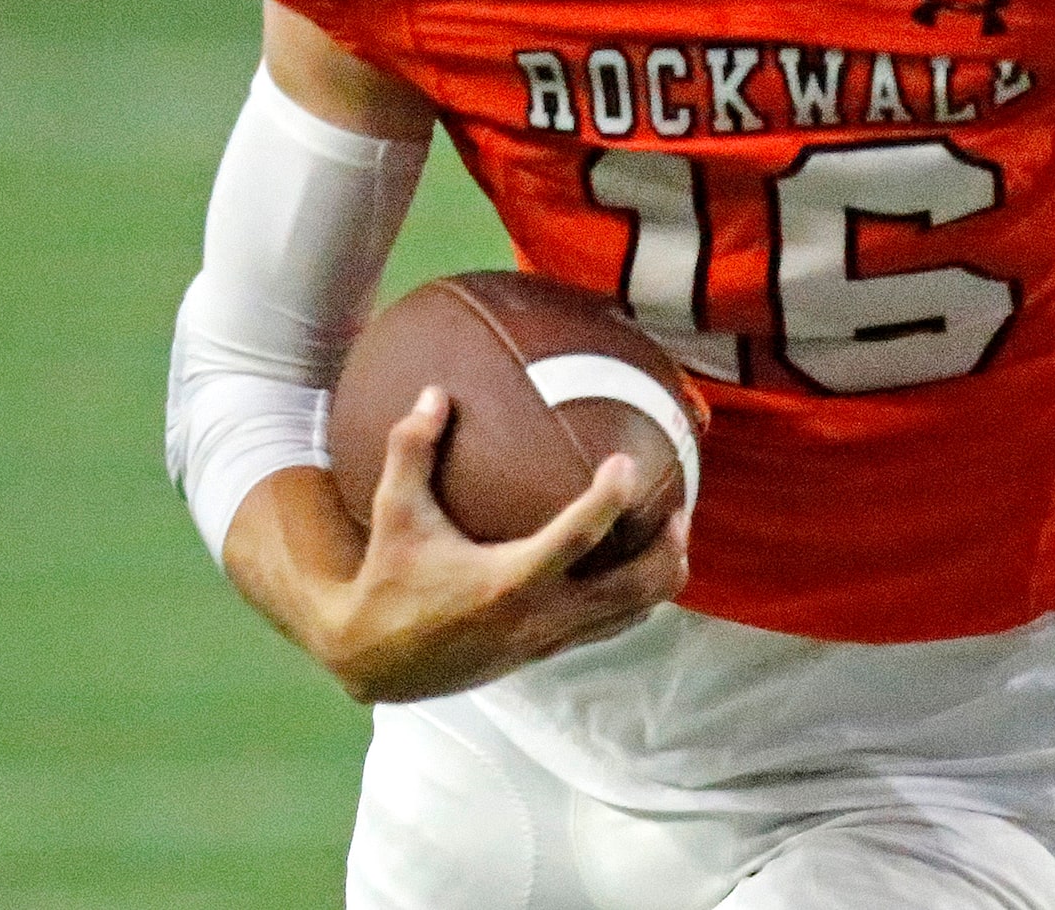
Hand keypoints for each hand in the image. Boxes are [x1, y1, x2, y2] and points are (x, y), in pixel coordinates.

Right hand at [314, 386, 688, 704]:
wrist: (376, 663)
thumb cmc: (387, 582)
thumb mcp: (394, 513)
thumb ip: (412, 450)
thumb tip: (435, 392)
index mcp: (508, 582)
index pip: (577, 539)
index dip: (609, 500)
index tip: (627, 462)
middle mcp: (540, 616)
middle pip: (633, 588)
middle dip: (665, 548)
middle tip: (678, 505)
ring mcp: (549, 639)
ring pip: (632, 613)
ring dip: (660, 574)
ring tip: (671, 530)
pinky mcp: (549, 651)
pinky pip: (611, 624)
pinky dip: (635, 595)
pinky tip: (634, 561)